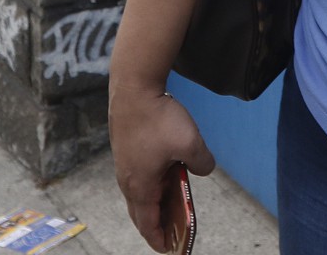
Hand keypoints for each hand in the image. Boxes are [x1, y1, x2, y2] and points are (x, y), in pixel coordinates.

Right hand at [112, 85, 215, 251]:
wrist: (134, 86)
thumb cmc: (158, 117)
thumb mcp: (191, 143)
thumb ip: (201, 163)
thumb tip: (202, 169)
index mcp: (140, 186)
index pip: (147, 224)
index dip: (159, 239)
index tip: (168, 249)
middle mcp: (128, 180)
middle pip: (141, 212)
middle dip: (156, 225)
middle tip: (172, 233)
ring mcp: (124, 164)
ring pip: (139, 193)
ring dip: (154, 203)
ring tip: (172, 206)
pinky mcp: (125, 150)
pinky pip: (138, 177)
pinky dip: (151, 185)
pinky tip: (166, 176)